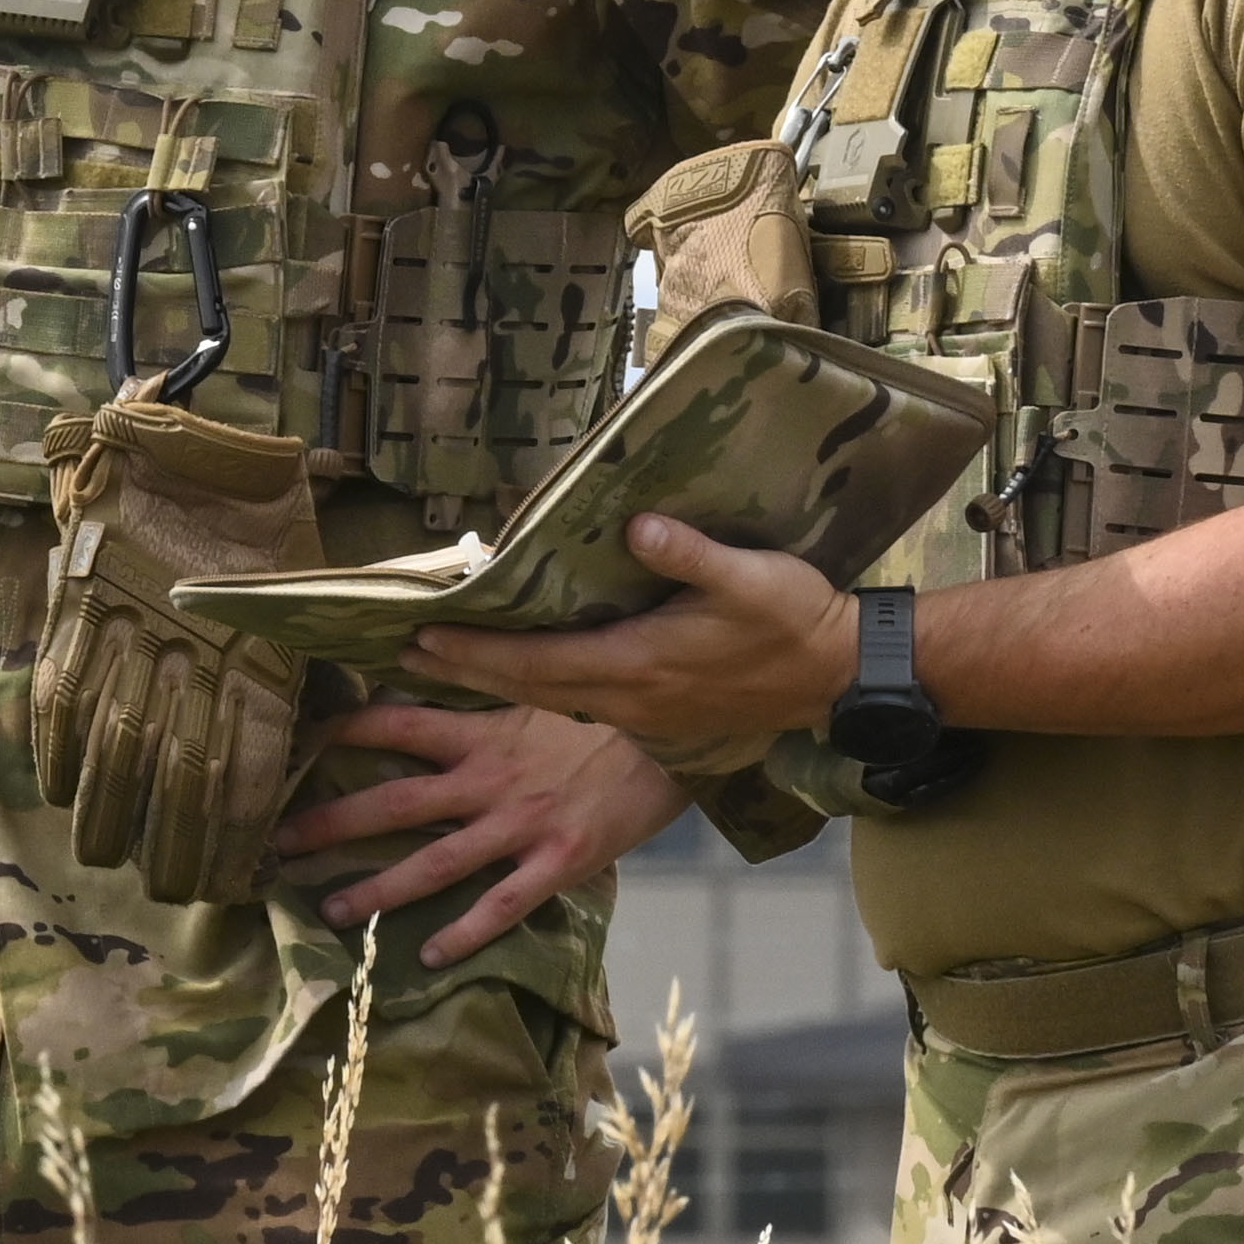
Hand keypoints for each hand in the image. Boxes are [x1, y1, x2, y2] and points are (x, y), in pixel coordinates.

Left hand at [275, 703, 693, 965]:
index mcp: (484, 732)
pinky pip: (502, 906)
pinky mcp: (559, 862)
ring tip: (330, 910)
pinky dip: (465, 933)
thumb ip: (493, 679)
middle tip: (278, 844)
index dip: (343, 733)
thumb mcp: (550, 683)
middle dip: (332, 823)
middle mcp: (490, 781)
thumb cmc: (615, 708)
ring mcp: (521, 826)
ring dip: (378, 890)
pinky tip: (428, 957)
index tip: (299, 745)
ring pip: (434, 863)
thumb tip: (433, 643)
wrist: (683, 735)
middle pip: (393, 803)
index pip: (395, 725)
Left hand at [406, 516, 862, 765]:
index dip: (478, 651)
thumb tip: (637, 524)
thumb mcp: (752, 578)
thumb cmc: (794, 620)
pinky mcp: (659, 718)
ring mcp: (643, 714)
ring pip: (549, 700)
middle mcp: (630, 698)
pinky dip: (536, 689)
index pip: (538, 662)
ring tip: (446, 662)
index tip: (425, 636)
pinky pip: (579, 705)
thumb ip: (691, 554)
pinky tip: (521, 675)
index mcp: (639, 665)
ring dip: (495, 681)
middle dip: (465, 670)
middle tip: (406, 653)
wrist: (837, 677)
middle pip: (528, 689)